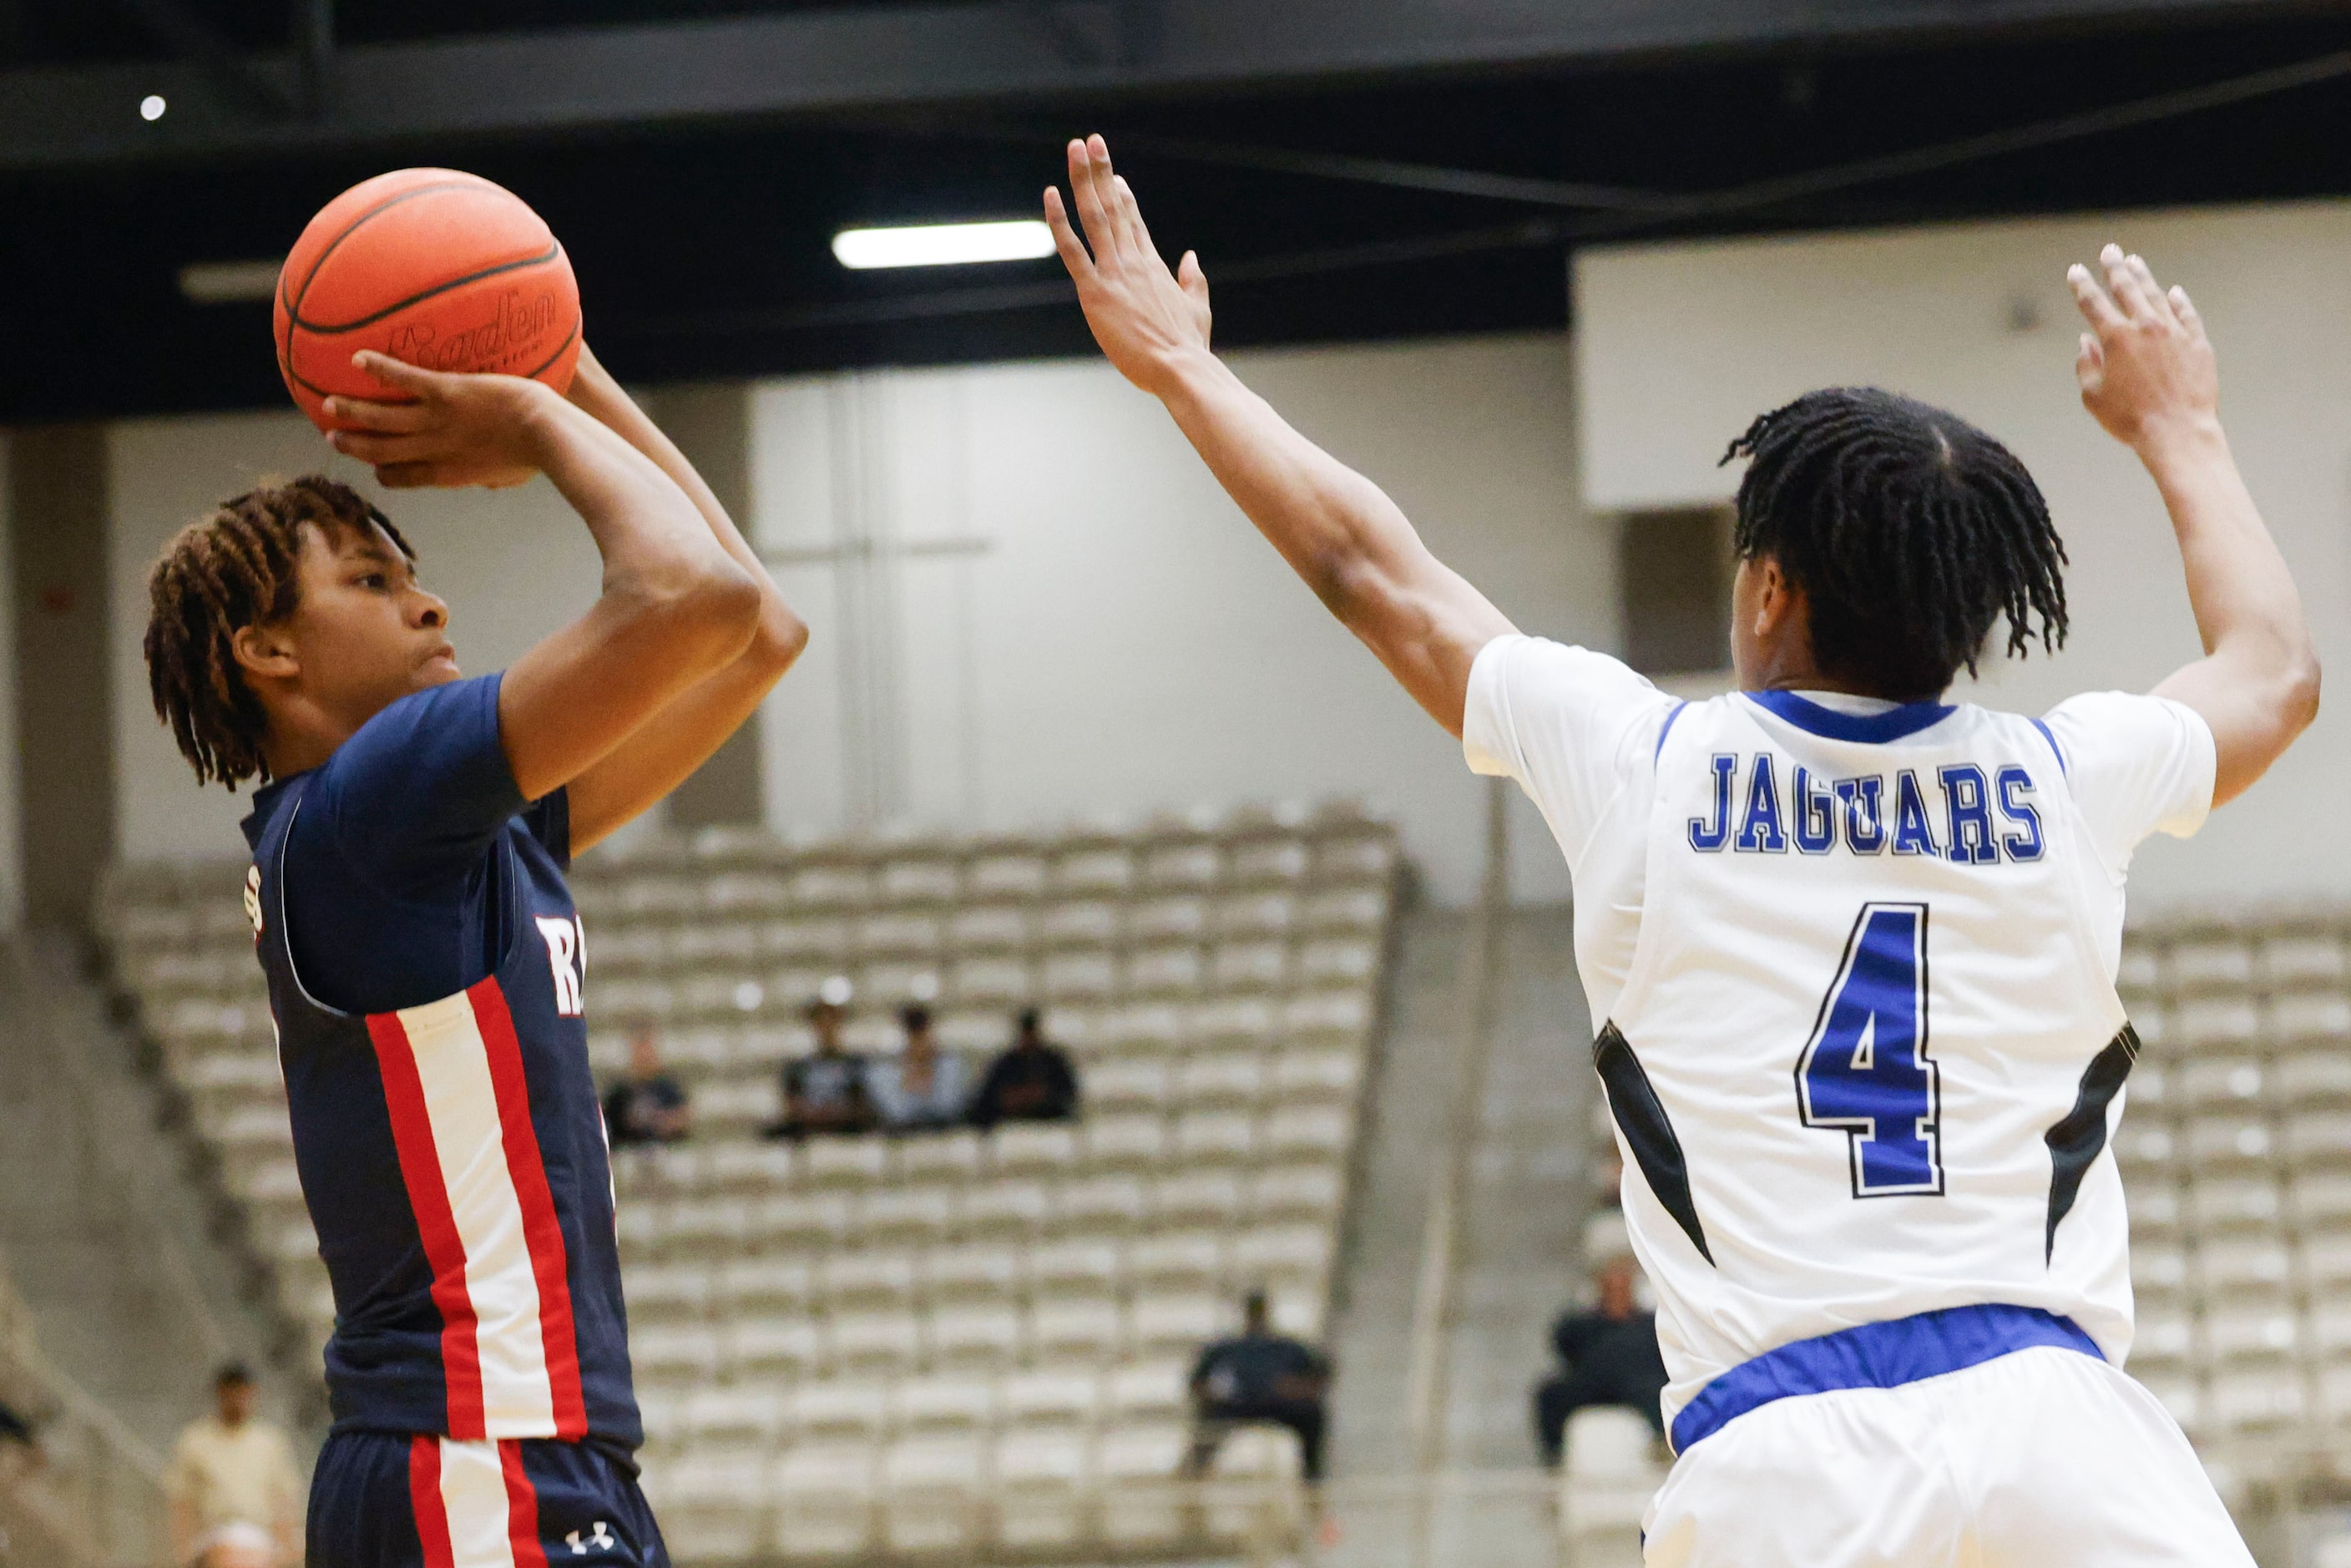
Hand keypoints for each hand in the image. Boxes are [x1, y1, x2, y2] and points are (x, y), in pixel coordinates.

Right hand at [323, 351, 557, 489]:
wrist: (549, 435)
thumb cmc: (541, 454)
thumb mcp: (510, 475)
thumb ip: (493, 475)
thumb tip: (497, 480)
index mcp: (448, 473)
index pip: (403, 478)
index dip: (384, 473)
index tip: (373, 469)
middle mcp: (435, 450)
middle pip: (381, 452)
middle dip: (353, 446)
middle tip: (331, 438)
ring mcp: (438, 421)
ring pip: (381, 419)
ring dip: (351, 411)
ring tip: (327, 403)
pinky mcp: (447, 393)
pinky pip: (404, 380)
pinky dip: (379, 369)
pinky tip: (358, 357)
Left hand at [1045, 135, 1213, 396]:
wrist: (1181, 368)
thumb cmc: (1188, 347)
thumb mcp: (1198, 307)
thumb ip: (1193, 280)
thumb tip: (1191, 257)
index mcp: (1154, 266)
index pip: (1134, 222)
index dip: (1122, 195)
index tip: (1113, 176)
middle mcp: (1133, 261)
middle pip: (1113, 207)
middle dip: (1101, 171)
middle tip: (1091, 141)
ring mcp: (1114, 273)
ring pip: (1094, 216)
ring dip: (1083, 180)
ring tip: (1076, 148)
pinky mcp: (1095, 291)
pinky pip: (1072, 249)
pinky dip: (1059, 221)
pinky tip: (1050, 194)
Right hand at [2067, 243, 2219, 453]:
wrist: (2178, 431)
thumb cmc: (2130, 420)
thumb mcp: (2093, 397)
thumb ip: (2085, 365)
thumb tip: (2086, 342)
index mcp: (2116, 339)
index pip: (2093, 304)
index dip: (2082, 285)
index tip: (2075, 271)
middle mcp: (2146, 327)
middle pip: (2127, 288)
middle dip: (2114, 268)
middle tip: (2109, 251)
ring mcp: (2175, 332)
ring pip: (2157, 295)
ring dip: (2144, 277)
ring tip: (2135, 262)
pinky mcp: (2198, 343)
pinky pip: (2187, 314)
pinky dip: (2179, 301)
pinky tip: (2174, 292)